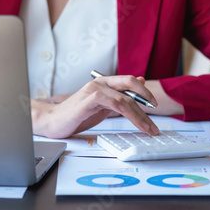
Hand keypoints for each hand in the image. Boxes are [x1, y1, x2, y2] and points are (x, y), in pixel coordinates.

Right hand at [31, 75, 158, 138]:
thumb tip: (139, 83)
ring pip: (125, 98)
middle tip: (156, 116)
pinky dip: (127, 113)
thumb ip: (118, 97)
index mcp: (103, 82)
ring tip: (149, 129)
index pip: (129, 81)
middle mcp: (100, 82)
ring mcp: (94, 89)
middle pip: (130, 84)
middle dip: (147, 99)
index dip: (145, 92)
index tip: (155, 105)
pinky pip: (114, 103)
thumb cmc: (76, 115)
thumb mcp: (102, 106)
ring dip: (140, 115)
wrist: (53, 121)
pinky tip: (135, 122)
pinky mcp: (90, 99)